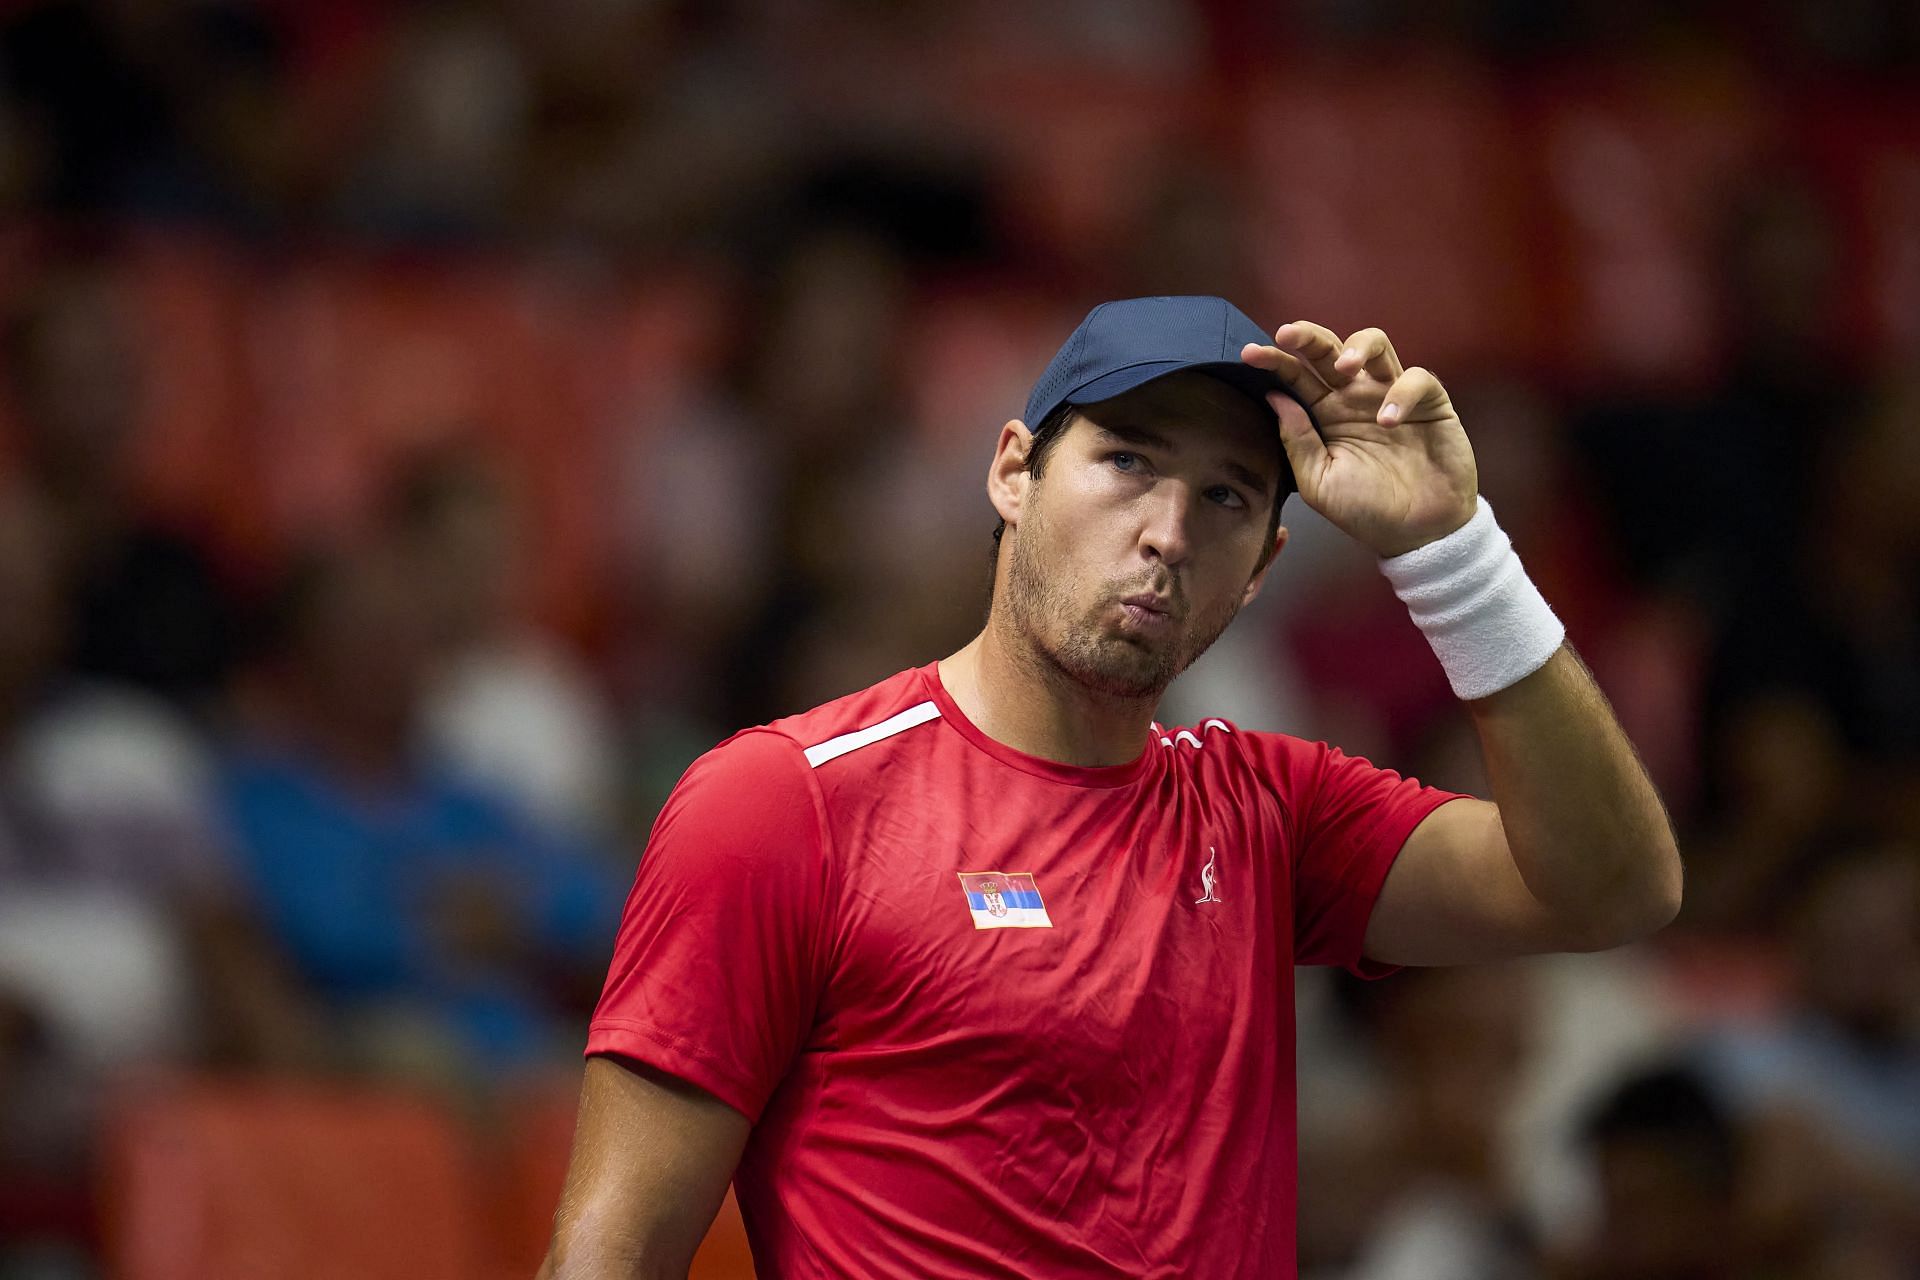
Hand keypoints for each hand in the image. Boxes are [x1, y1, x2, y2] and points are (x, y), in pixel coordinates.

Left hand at [1241, 322, 1477, 556]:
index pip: (1297, 377)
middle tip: (1288, 335)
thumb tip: (1274, 397)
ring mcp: (1392, 396)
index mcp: (1325, 414)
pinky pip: (1418, 379)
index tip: (1248, 356)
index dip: (1275, 361)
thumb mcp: (1319, 482)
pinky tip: (1389, 420)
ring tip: (1345, 368)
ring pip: (1377, 346)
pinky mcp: (1430, 403)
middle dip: (1308, 336)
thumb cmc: (1366, 510)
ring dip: (1358, 346)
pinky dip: (1401, 392)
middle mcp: (1356, 398)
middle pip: (1331, 349)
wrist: (1418, 534)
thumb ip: (1297, 441)